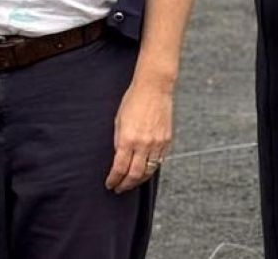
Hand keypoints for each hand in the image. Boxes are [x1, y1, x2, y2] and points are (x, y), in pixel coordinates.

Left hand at [104, 79, 172, 193]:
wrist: (154, 88)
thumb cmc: (133, 100)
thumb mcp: (119, 120)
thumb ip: (118, 140)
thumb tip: (118, 157)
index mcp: (128, 138)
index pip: (120, 167)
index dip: (114, 179)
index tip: (110, 184)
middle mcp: (144, 144)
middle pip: (134, 174)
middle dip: (125, 185)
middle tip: (119, 188)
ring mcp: (157, 144)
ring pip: (148, 171)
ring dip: (138, 181)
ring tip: (130, 183)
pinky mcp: (167, 141)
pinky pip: (159, 162)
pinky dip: (150, 169)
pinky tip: (144, 171)